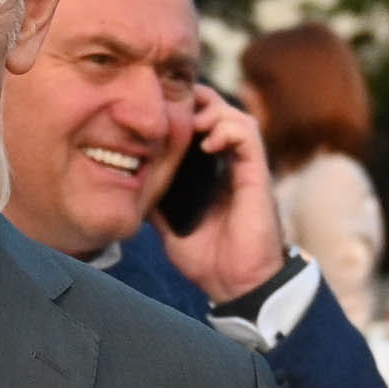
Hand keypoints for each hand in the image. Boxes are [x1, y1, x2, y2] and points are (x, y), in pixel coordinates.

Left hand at [157, 92, 287, 297]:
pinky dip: (228, 129)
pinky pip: (249, 136)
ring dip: (214, 111)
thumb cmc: (208, 260)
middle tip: (175, 106)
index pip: (205, 128)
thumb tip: (130, 189)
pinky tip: (208, 141)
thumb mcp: (170, 226)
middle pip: (222, 114)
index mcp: (215, 174)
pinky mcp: (258, 176)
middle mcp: (233, 166)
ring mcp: (247, 169)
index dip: (187, 112)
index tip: (162, 110)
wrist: (235, 285)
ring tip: (192, 121)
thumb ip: (157, 204)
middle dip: (199, 102)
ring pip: (238, 118)